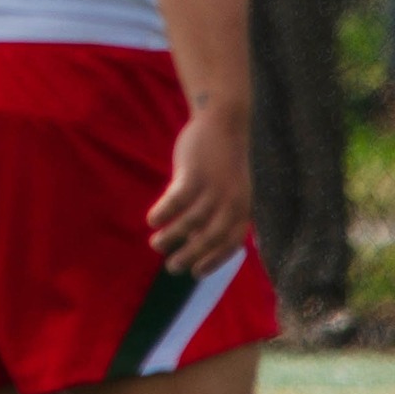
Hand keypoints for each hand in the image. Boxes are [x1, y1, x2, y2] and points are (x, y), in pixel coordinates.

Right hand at [148, 104, 250, 276]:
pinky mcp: (194, 173)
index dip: (214, 260)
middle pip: (210, 238)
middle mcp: (231, 200)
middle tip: (172, 267)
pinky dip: (163, 213)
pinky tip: (152, 221)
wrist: (224, 120)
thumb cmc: (224, 158)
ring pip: (190, 222)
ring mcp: (213, 187)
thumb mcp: (231, 188)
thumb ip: (221, 213)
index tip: (197, 273)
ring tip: (155, 244)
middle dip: (190, 256)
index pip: (231, 243)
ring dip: (171, 237)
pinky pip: (176, 200)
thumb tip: (204, 241)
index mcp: (243, 206)